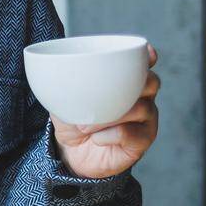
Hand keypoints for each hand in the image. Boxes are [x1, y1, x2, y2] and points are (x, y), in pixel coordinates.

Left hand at [51, 45, 160, 179]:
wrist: (72, 152)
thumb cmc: (73, 119)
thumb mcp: (63, 97)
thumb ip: (65, 82)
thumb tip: (54, 69)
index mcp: (126, 81)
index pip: (144, 63)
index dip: (148, 56)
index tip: (146, 53)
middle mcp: (142, 97)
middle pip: (151, 82)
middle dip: (131, 86)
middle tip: (99, 97)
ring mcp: (145, 119)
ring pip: (140, 108)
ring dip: (109, 117)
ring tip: (84, 126)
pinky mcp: (142, 140)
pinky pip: (134, 134)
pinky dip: (111, 134)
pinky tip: (97, 138)